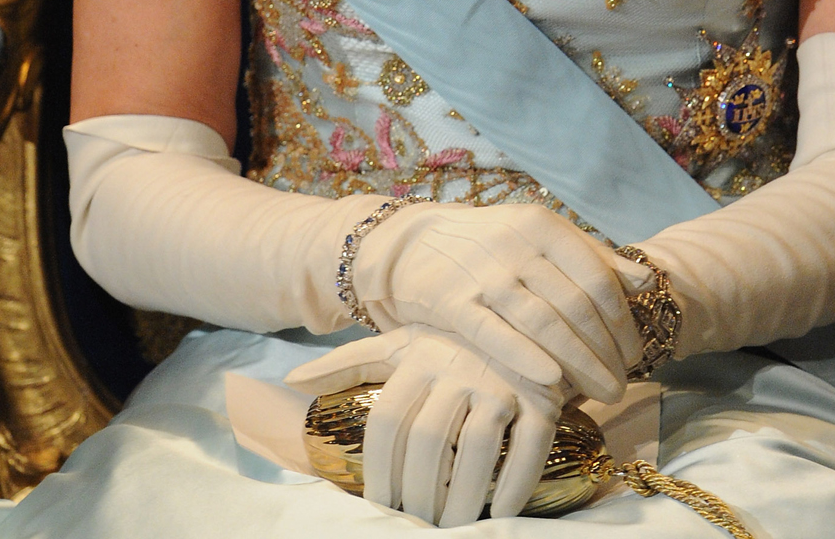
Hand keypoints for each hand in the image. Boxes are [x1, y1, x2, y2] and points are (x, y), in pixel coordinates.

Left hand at [287, 325, 563, 525]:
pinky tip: (500, 512)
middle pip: (429, 440)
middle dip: (419, 494)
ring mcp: (503, 379)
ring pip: (476, 448)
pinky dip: (515, 484)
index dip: (380, 470)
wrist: (526, 317)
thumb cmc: (452, 341)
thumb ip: (347, 362)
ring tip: (452, 528)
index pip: (387, 420)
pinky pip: (528, 445)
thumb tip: (291, 379)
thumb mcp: (401, 343)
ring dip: (463, 499)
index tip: (380, 506)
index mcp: (420, 355)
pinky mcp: (543, 396)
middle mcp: (459, 365)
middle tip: (417, 526)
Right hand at [351, 202, 647, 400]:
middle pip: (574, 304)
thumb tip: (647, 280)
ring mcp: (483, 272)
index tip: (634, 356)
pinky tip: (552, 382)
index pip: (596, 277)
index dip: (622, 321)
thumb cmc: (489, 246)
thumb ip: (592, 257)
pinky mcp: (451, 300)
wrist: (412, 243)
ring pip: (542, 321)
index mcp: (543, 226)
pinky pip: (494, 333)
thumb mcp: (540, 238)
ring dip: (579, 363)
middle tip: (622, 386)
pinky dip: (525, 357)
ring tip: (602, 394)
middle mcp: (516, 244)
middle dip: (605, 351)